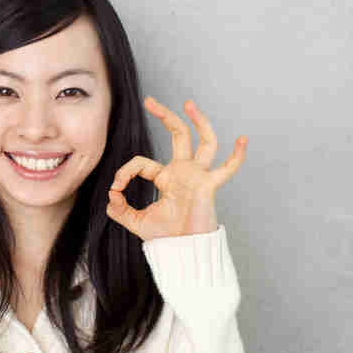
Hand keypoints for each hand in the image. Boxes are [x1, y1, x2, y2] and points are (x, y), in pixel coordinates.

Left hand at [106, 96, 247, 240]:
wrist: (183, 253)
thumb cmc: (165, 238)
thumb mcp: (135, 221)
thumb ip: (120, 209)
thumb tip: (110, 195)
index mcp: (165, 178)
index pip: (141, 163)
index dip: (125, 172)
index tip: (115, 188)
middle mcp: (183, 172)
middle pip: (177, 135)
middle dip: (165, 116)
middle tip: (149, 100)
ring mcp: (198, 177)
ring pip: (204, 142)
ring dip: (198, 122)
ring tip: (188, 103)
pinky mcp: (208, 187)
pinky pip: (226, 170)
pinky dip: (236, 156)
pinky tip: (242, 139)